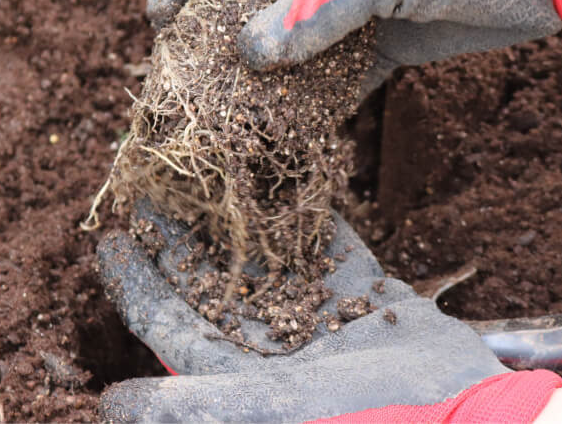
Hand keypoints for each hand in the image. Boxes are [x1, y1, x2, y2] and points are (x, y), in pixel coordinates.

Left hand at [96, 198, 561, 421]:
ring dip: (235, 212)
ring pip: (264, 254)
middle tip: (153, 179)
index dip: (136, 280)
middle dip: (180, 230)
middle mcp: (268, 345)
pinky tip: (288, 171)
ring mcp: (319, 318)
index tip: (109, 234)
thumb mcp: (259, 414)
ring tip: (208, 162)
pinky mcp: (366, 297)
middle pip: (208, 277)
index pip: (168, 320)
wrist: (456, 421)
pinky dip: (308, 212)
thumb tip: (105, 403)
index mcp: (233, 375)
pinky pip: (330, 245)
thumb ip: (186, 407)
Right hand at [147, 0, 561, 93]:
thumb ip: (311, 12)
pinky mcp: (379, 33)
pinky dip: (314, 95)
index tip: (161, 21)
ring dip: (266, 71)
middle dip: (218, 32)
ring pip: (289, 33)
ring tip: (232, 113)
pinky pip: (332, 67)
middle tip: (188, 77)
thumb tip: (247, 56)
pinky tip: (292, 128)